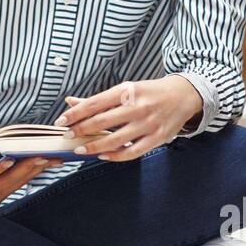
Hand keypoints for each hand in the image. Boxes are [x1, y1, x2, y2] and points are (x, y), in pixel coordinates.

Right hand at [0, 153, 63, 205]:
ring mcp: (1, 193)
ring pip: (23, 179)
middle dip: (29, 166)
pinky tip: (51, 162)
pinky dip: (37, 170)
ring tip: (55, 157)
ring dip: (39, 168)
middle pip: (12, 178)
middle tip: (43, 154)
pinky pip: (25, 180)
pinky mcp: (8, 191)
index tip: (9, 159)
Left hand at [54, 76, 201, 160]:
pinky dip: (115, 156)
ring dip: (94, 146)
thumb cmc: (149, 92)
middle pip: (102, 121)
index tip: (61, 121)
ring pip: (116, 139)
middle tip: (67, 136)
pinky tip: (102, 156)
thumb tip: (70, 103)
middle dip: (81, 130)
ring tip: (80, 150)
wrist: (184, 95)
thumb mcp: (125, 89)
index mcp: (127, 90)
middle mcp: (138, 106)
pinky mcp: (157, 138)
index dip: (76, 113)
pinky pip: (132, 152)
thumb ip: (98, 100)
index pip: (95, 103)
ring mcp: (148, 123)